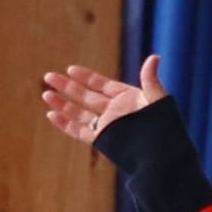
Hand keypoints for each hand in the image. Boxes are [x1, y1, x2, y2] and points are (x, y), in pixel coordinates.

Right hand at [42, 52, 167, 145]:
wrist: (163, 154)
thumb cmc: (165, 127)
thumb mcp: (158, 99)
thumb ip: (150, 79)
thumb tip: (155, 56)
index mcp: (126, 98)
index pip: (101, 85)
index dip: (86, 77)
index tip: (70, 69)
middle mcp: (114, 111)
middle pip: (85, 96)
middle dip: (67, 87)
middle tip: (48, 77)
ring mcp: (107, 126)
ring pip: (79, 113)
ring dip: (62, 104)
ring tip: (45, 94)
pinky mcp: (103, 140)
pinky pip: (80, 131)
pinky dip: (65, 124)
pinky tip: (51, 115)